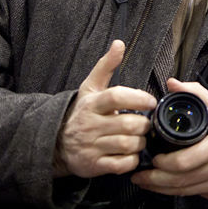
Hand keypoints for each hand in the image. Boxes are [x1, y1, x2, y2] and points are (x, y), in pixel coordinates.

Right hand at [54, 40, 156, 177]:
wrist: (55, 144)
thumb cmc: (81, 112)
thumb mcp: (90, 87)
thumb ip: (106, 66)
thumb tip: (120, 43)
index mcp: (93, 103)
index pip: (117, 96)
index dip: (138, 98)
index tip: (151, 101)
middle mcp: (91, 125)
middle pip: (128, 124)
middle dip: (144, 124)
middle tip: (146, 124)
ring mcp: (91, 146)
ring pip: (128, 144)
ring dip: (140, 142)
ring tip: (139, 138)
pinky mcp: (94, 165)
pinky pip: (122, 165)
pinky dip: (132, 160)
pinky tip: (131, 153)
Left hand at [130, 79, 207, 199]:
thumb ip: (196, 93)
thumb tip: (172, 84)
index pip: (184, 162)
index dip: (163, 164)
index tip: (153, 158)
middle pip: (180, 181)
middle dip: (155, 181)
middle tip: (140, 175)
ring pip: (184, 192)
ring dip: (161, 189)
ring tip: (146, 182)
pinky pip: (193, 195)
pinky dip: (176, 191)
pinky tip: (165, 186)